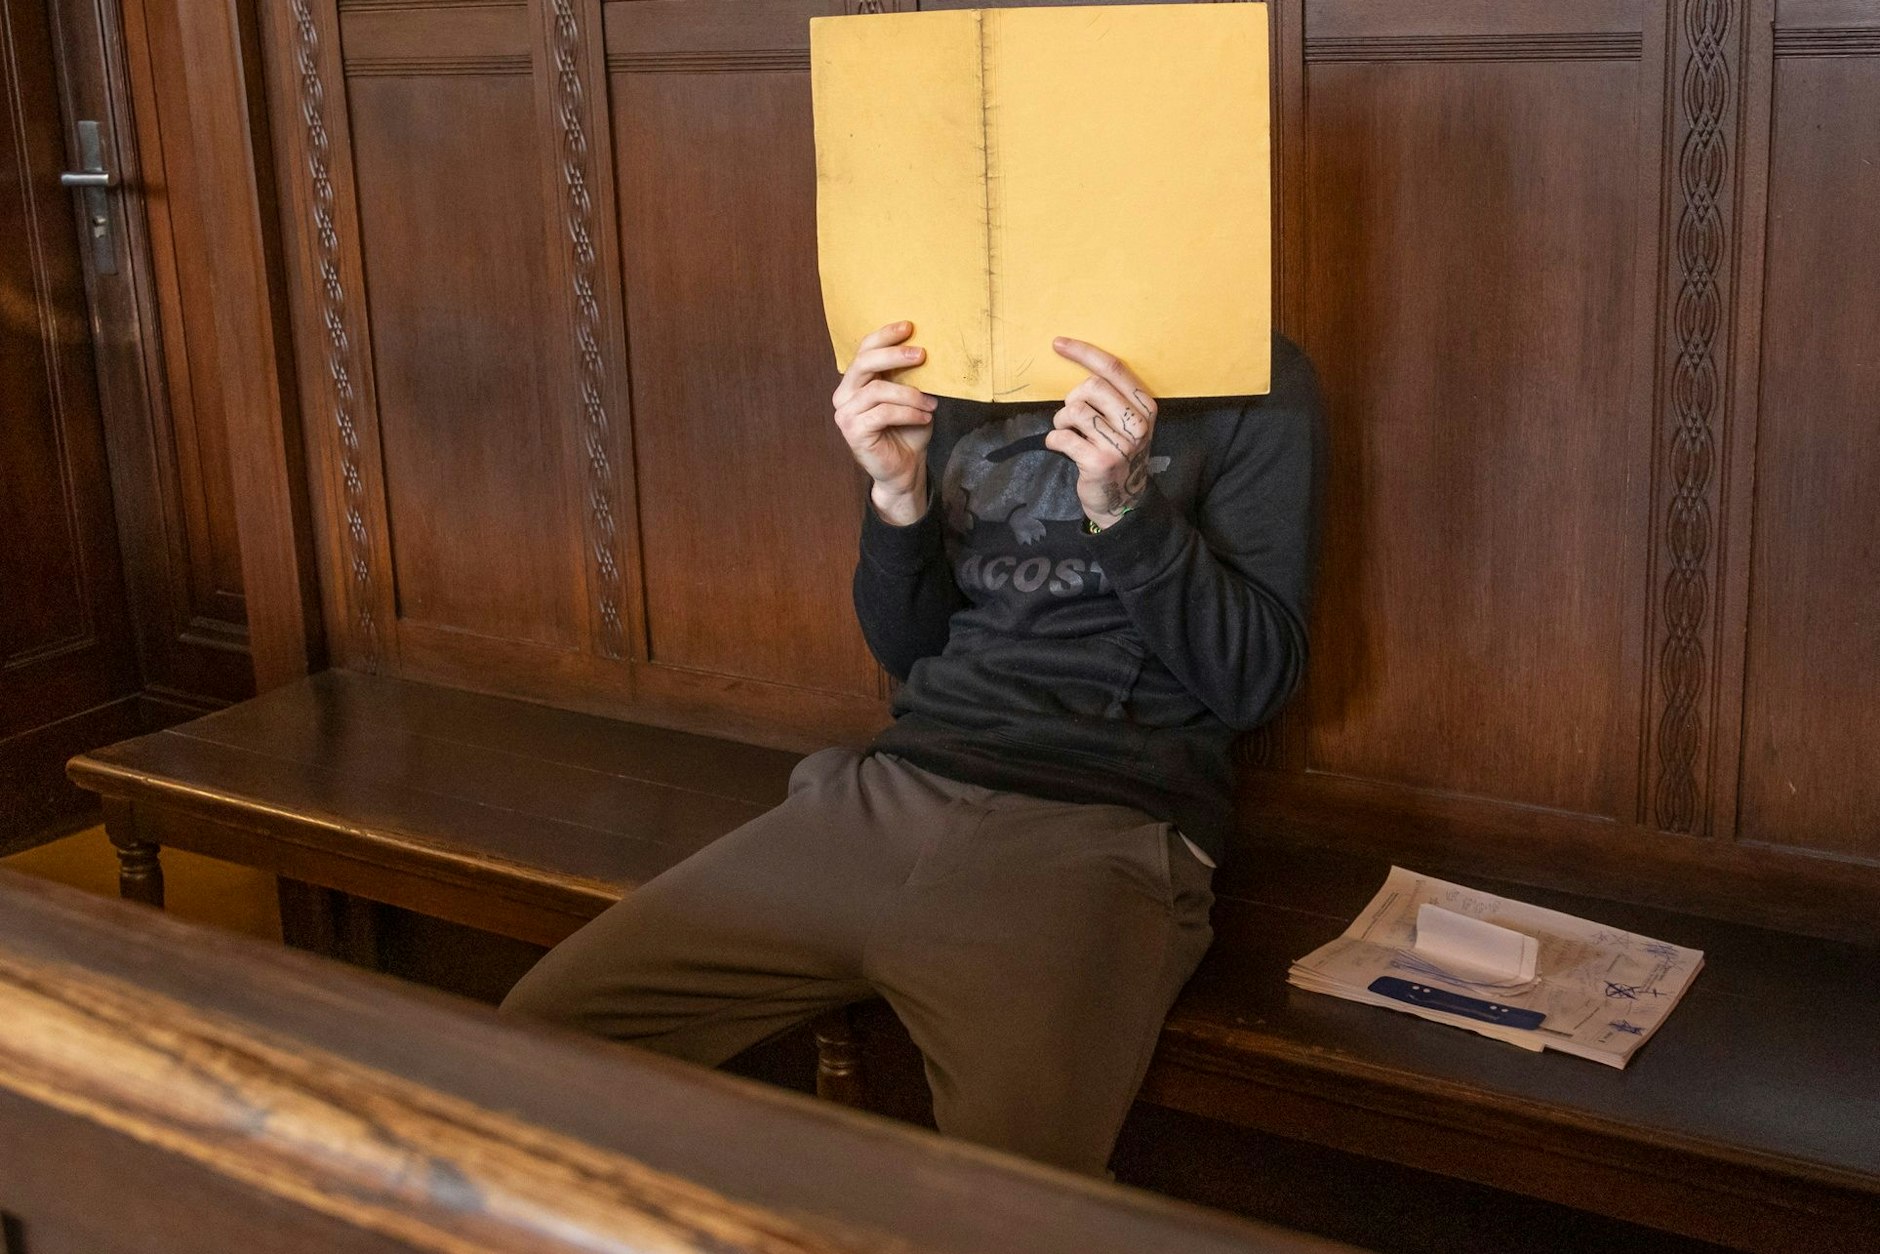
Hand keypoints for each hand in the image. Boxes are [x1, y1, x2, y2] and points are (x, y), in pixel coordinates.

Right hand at [832, 320, 936, 524]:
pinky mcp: (853, 432)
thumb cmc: (908, 431)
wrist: (905, 468)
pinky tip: (924, 417)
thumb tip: (924, 348)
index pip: (864, 350)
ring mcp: (846, 414)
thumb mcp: (912, 397)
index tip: (909, 326)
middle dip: (894, 355)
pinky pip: (883, 413)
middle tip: (921, 355)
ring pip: (877, 391)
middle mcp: (845, 395)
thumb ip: (909, 375)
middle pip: (864, 364)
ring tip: (930, 404)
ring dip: (910, 394)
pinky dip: (908, 413)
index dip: (885, 336)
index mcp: (856, 382)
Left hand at [1042, 337, 1158, 528]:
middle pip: (1091, 387)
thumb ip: (1111, 397)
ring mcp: (1120, 444)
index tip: (1058, 343)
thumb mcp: (1127, 423)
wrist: (1123, 499)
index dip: (1083, 352)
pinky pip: (1063, 437)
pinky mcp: (1100, 461)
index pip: (1113, 368)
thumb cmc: (1118, 452)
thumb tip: (1077, 364)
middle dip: (1072, 399)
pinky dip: (1054, 440)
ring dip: (1061, 421)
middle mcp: (1137, 423)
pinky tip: (1059, 446)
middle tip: (1072, 417)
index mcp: (1145, 407)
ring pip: (1074, 411)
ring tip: (1068, 433)